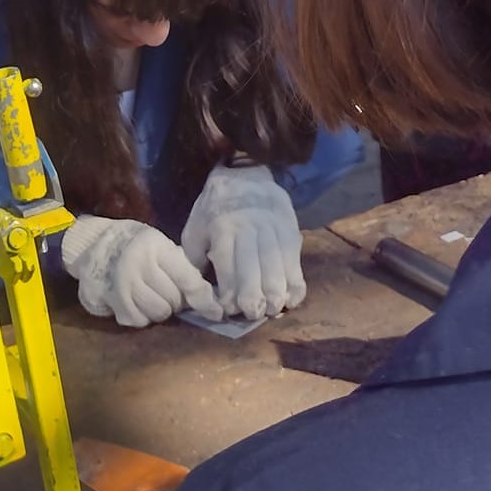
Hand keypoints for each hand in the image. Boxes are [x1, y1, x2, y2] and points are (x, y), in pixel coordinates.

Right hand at [61, 216, 221, 328]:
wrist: (92, 243)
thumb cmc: (135, 244)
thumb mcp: (159, 245)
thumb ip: (181, 267)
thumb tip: (207, 298)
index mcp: (155, 247)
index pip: (188, 280)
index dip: (205, 300)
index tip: (216, 312)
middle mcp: (138, 265)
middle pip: (174, 301)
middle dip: (177, 301)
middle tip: (168, 290)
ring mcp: (122, 285)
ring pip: (158, 313)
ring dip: (161, 310)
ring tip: (153, 296)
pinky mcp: (110, 300)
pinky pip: (138, 321)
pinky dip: (142, 316)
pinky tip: (137, 302)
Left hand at [180, 164, 304, 320]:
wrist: (245, 175)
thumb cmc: (215, 208)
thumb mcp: (196, 227)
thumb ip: (195, 257)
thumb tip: (198, 290)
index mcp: (223, 229)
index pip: (228, 268)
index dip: (229, 293)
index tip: (228, 309)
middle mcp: (250, 230)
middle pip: (254, 270)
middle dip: (254, 298)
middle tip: (253, 314)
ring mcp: (273, 230)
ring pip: (277, 267)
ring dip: (276, 294)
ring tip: (273, 310)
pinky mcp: (290, 231)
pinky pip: (295, 261)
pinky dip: (295, 282)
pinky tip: (291, 298)